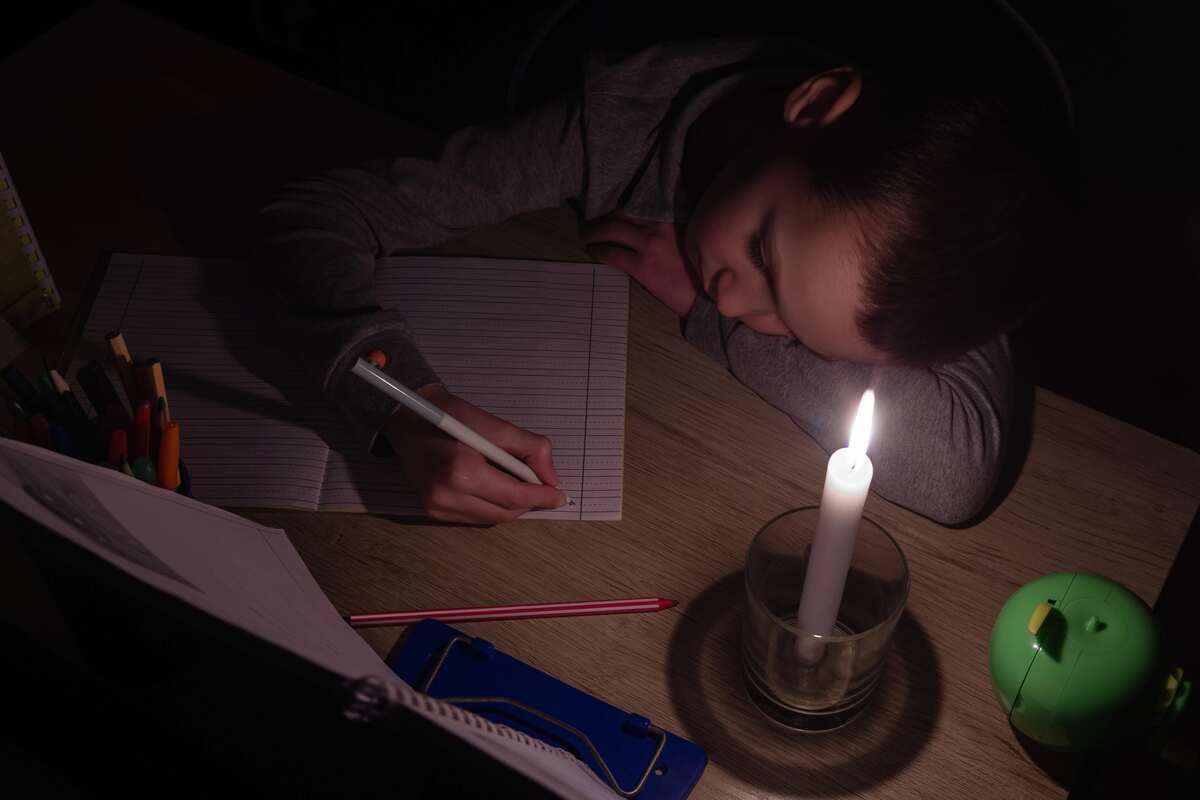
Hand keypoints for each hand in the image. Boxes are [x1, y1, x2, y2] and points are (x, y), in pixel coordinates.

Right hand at [383, 384, 566, 523]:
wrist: (406, 420)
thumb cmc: (451, 416)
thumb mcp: (496, 424)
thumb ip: (531, 450)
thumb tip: (552, 479)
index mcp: (463, 470)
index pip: (515, 496)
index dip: (542, 497)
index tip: (560, 495)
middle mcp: (448, 494)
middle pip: (505, 513)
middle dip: (529, 503)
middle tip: (542, 488)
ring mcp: (437, 507)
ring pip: (491, 520)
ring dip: (510, 506)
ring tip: (516, 484)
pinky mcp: (432, 511)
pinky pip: (474, 517)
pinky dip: (491, 507)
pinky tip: (493, 488)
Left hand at [581, 213, 698, 315]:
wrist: (709, 296)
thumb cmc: (703, 273)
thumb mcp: (692, 242)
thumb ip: (674, 232)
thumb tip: (651, 231)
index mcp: (673, 220)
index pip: (640, 205)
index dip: (622, 208)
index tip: (613, 210)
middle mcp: (660, 227)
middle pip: (622, 213)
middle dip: (603, 216)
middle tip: (592, 221)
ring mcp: (650, 245)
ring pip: (611, 229)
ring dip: (594, 231)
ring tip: (586, 235)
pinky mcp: (642, 266)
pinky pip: (612, 254)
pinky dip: (598, 251)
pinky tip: (592, 252)